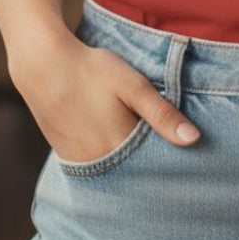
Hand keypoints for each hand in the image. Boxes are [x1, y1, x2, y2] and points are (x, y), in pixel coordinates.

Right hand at [10, 32, 201, 156]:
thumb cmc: (92, 70)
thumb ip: (162, 114)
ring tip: (143, 151)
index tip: (187, 158)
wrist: (44, 66)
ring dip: (131, 166)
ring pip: (116, 173)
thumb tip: (194, 140)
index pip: (155, 166)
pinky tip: (118, 148)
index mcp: (120, 147)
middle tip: (166, 155)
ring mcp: (81, 162)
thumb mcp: (133, 85)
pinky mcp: (68, 156)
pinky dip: (112, 162)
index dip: (171, 160)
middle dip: (152, 167)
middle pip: (135, 173)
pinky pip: (97, 168)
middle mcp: (100, 163)